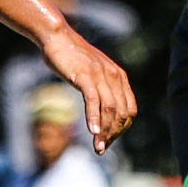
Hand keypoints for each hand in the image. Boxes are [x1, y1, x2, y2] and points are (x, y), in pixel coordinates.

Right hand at [39, 27, 135, 152]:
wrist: (58, 38)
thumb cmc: (72, 58)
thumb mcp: (93, 74)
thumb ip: (101, 90)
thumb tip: (102, 113)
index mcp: (119, 77)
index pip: (129, 110)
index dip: (121, 129)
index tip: (109, 141)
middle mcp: (114, 76)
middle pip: (122, 113)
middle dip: (114, 134)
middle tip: (101, 149)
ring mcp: (100, 75)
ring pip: (110, 110)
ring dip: (105, 131)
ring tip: (97, 147)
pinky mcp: (85, 75)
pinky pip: (94, 100)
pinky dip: (94, 118)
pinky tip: (92, 131)